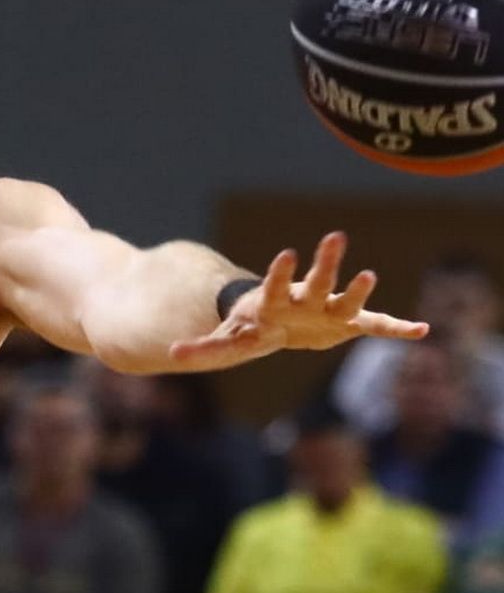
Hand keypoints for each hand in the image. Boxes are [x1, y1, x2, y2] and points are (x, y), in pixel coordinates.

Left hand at [170, 232, 427, 368]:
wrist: (278, 322)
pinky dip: (396, 329)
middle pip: (315, 281)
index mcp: (274, 303)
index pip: (274, 286)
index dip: (278, 274)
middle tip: (335, 237)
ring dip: (357, 289)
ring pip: (345, 296)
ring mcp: (328, 310)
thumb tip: (172, 355)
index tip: (283, 255)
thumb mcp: (227, 342)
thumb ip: (204, 348)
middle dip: (325, 263)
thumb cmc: (251, 328)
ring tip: (370, 275)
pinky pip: (375, 326)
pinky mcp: (347, 323)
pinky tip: (421, 331)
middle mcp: (305, 300)